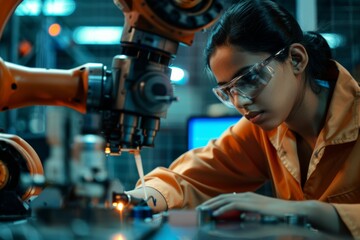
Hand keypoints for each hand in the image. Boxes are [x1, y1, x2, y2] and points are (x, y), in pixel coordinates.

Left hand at [198, 192, 349, 235]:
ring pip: (224, 200)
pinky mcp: (251, 204)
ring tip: (202, 212)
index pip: (226, 198)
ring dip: (212, 206)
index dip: (214, 203)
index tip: (204, 208)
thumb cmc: (277, 213)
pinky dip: (222, 209)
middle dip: (209, 204)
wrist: (293, 211)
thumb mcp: (260, 213)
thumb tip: (239, 216)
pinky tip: (214, 214)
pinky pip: (232, 205)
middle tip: (198, 210)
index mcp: (246, 197)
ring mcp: (248, 199)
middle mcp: (245, 195)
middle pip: (222, 198)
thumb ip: (249, 213)